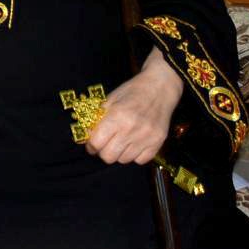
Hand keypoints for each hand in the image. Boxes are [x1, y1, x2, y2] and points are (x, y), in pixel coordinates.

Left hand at [86, 48, 182, 164]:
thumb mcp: (111, 99)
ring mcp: (146, 138)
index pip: (97, 143)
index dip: (90, 145)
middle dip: (103, 152)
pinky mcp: (157, 143)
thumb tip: (88, 134)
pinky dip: (134, 155)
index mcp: (117, 116)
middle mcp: (131, 129)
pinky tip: (133, 143)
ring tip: (120, 142)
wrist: (160, 88)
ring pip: (124, 160)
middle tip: (104, 145)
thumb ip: (99, 117)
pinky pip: (140, 160)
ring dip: (119, 153)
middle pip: (109, 156)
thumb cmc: (133, 91)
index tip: (91, 144)